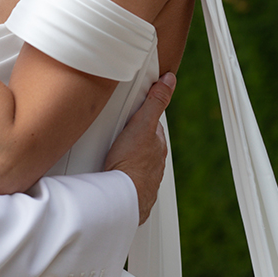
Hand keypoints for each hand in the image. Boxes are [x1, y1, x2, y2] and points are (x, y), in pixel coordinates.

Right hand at [103, 73, 175, 224]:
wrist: (122, 196)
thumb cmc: (131, 163)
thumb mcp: (143, 124)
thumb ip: (155, 102)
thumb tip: (168, 81)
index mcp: (157, 145)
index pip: (151, 126)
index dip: (141, 117)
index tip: (131, 112)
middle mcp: (154, 162)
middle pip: (142, 143)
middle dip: (131, 137)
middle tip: (115, 132)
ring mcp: (144, 177)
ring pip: (134, 161)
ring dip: (124, 155)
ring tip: (108, 151)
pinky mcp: (131, 189)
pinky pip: (125, 176)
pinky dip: (119, 172)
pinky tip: (109, 170)